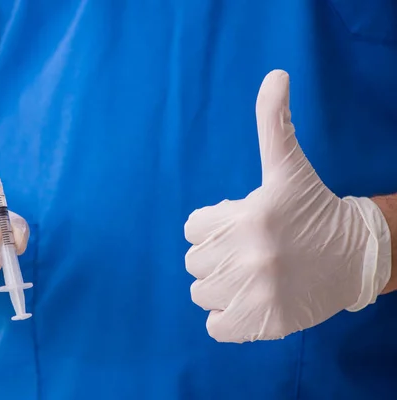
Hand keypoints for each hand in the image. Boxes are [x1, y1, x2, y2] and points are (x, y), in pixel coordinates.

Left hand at [184, 70, 391, 342]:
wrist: (356, 255)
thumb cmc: (314, 208)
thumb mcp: (289, 165)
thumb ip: (274, 122)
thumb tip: (276, 75)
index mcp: (247, 216)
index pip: (192, 227)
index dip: (212, 226)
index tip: (238, 224)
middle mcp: (248, 256)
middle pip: (194, 262)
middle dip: (215, 254)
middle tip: (246, 250)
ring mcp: (255, 293)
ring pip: (201, 292)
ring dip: (218, 285)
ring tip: (248, 275)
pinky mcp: (263, 323)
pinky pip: (216, 326)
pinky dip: (225, 317)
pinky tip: (248, 300)